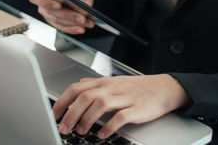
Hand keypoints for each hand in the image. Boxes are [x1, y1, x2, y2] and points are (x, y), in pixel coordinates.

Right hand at [28, 0, 94, 33]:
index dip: (44, 2)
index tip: (58, 5)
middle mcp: (43, 0)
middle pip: (49, 11)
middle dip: (66, 15)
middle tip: (80, 17)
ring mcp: (48, 12)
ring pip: (57, 20)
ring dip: (71, 22)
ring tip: (85, 21)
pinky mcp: (56, 21)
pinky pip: (62, 27)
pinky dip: (72, 28)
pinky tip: (82, 28)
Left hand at [53, 75, 189, 138]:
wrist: (163, 88)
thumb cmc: (136, 88)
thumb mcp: (112, 83)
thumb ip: (94, 86)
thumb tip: (75, 89)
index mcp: (103, 82)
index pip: (76, 88)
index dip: (63, 101)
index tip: (54, 114)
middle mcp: (111, 87)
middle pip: (85, 96)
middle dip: (71, 113)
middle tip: (64, 127)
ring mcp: (124, 97)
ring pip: (100, 104)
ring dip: (87, 119)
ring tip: (81, 131)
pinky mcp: (137, 109)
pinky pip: (120, 117)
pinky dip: (109, 127)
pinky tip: (102, 135)